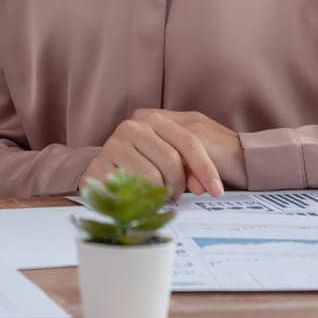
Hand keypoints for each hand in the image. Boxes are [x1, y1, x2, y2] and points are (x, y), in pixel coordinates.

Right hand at [81, 110, 226, 197]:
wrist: (100, 172)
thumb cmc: (141, 165)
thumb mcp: (169, 159)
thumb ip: (188, 167)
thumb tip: (202, 187)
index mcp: (153, 119)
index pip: (189, 141)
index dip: (205, 168)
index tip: (217, 191)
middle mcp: (133, 126)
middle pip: (172, 159)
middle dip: (180, 184)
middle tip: (176, 196)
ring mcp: (115, 142)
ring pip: (154, 175)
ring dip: (161, 193)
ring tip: (157, 196)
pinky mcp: (101, 163)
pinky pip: (132, 187)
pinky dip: (142, 198)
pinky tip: (140, 197)